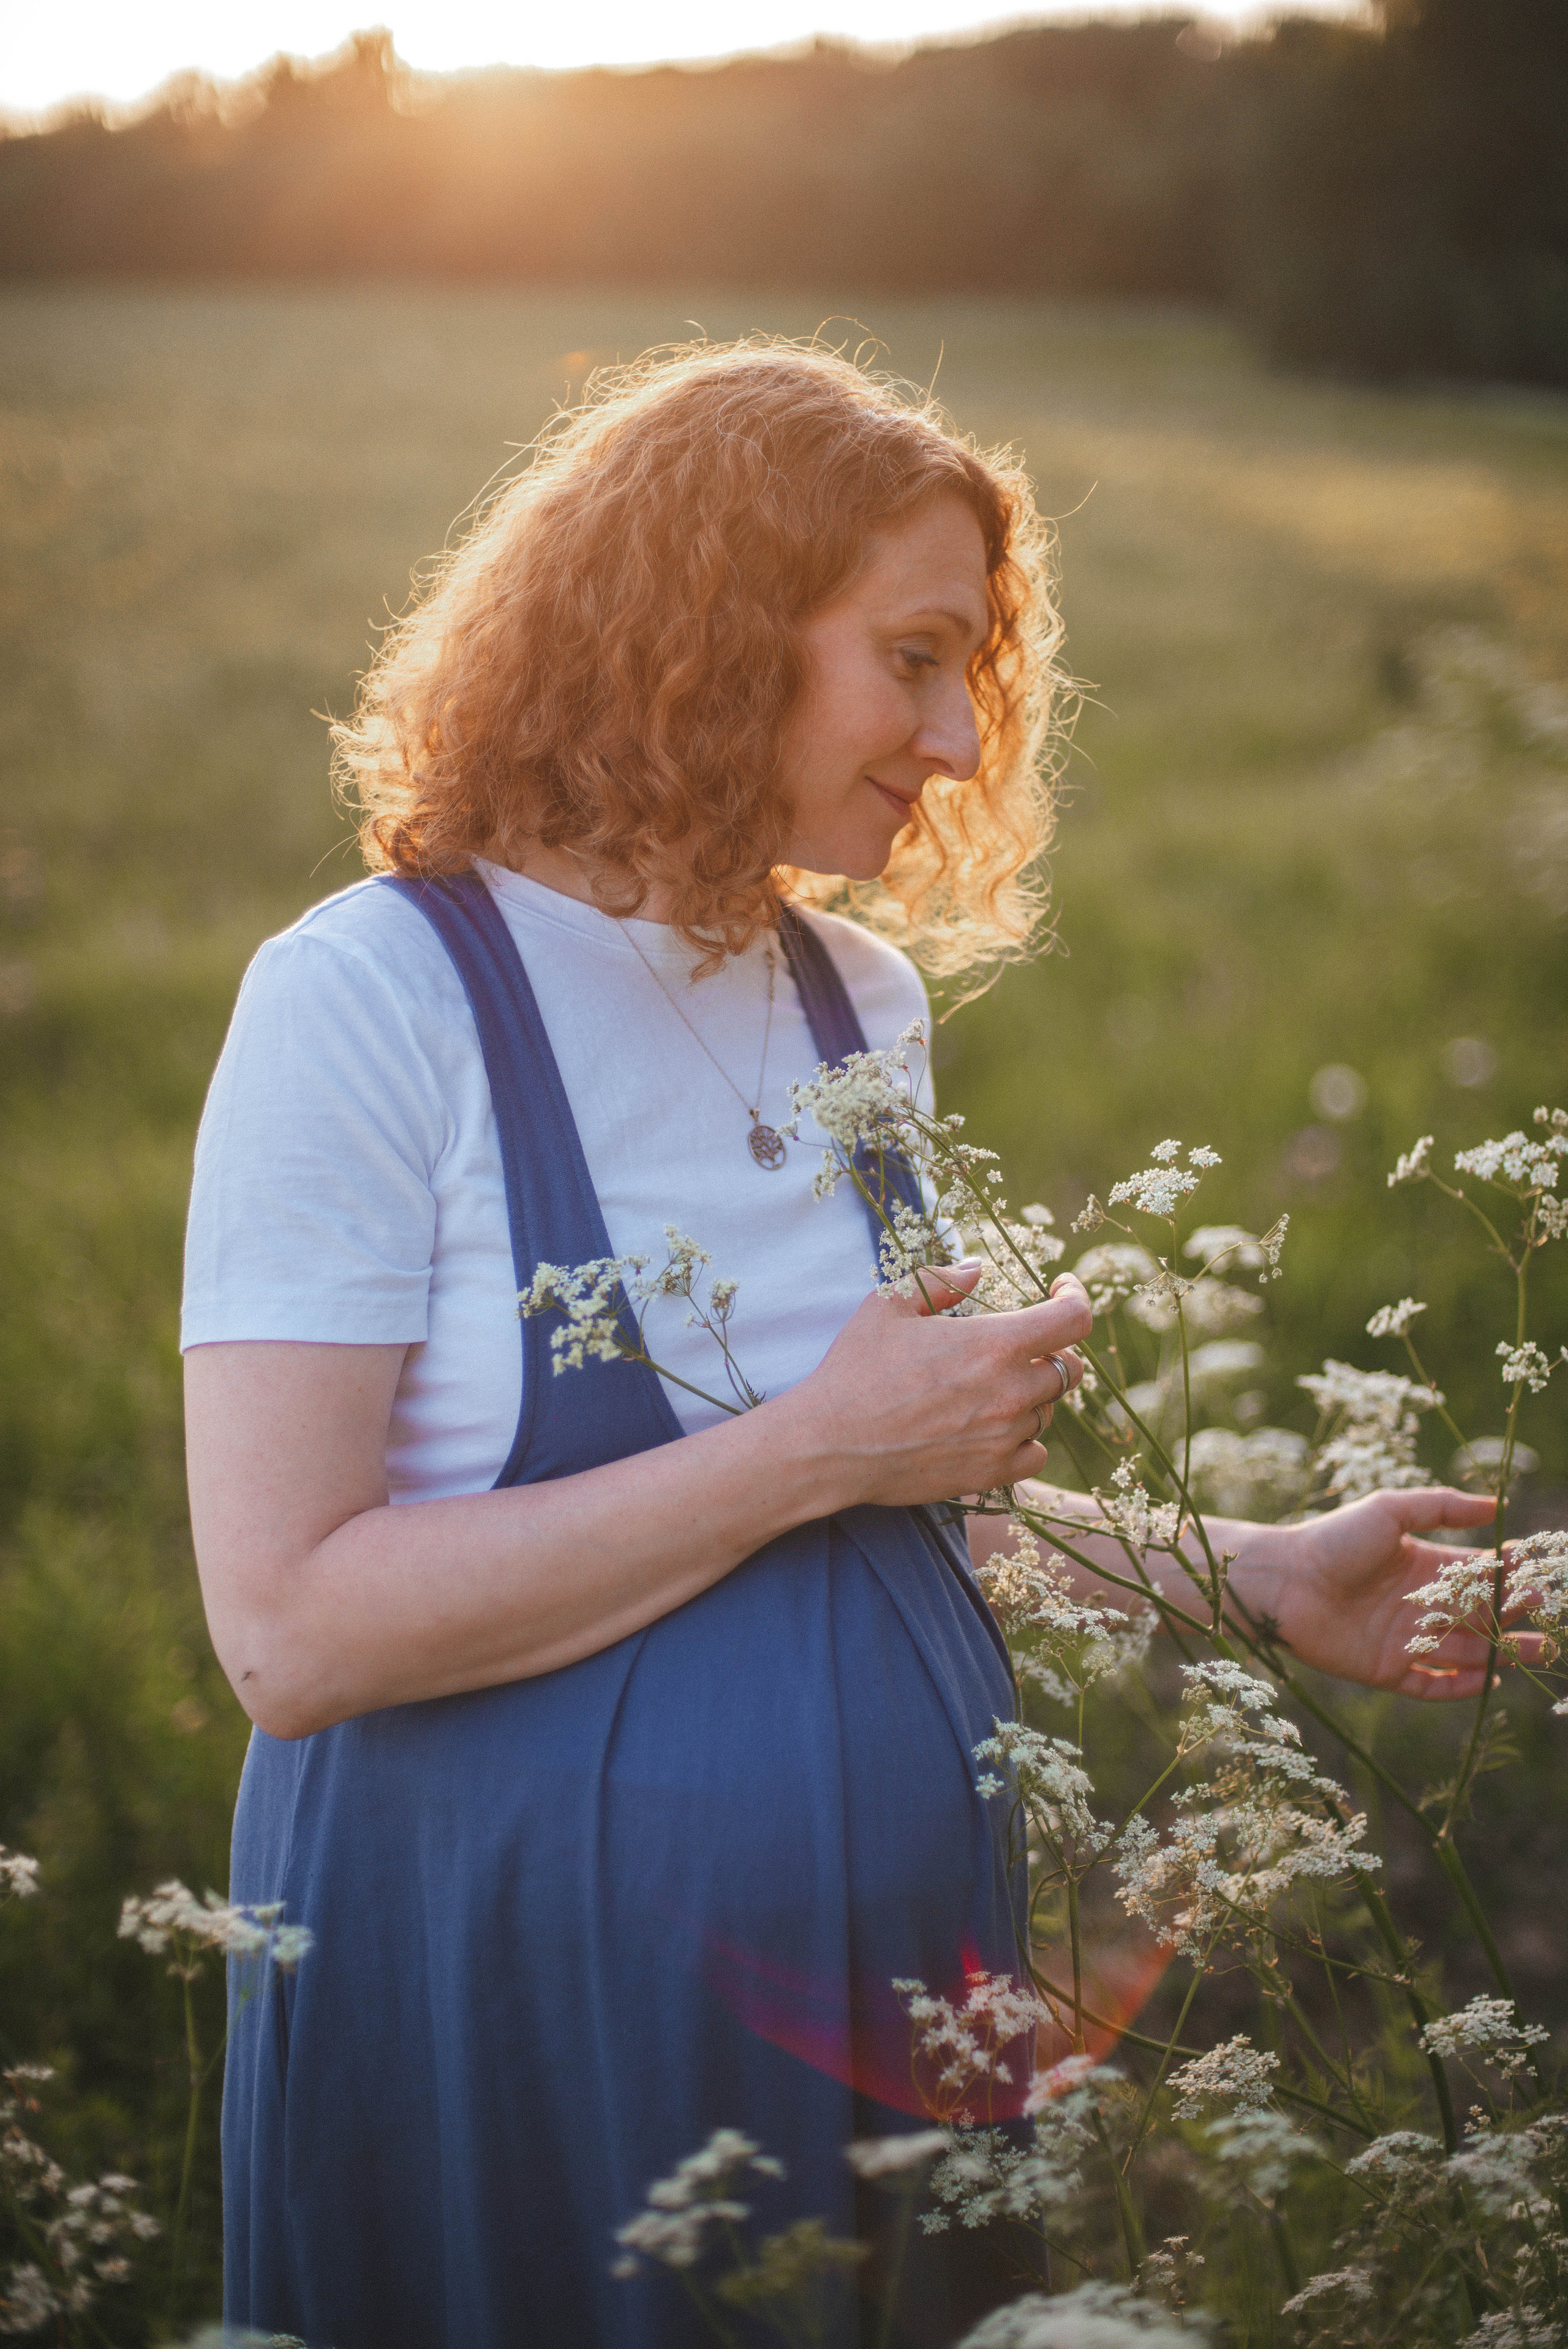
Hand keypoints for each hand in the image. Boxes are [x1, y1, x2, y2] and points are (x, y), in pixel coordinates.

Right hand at [790, 1262, 1090, 1510]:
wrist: (830, 1444)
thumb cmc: (855, 1369)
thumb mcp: (890, 1305)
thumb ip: (941, 1281)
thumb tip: (977, 1268)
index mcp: (994, 1344)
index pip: (1073, 1319)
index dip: (1076, 1298)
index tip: (1060, 1291)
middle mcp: (1011, 1392)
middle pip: (1070, 1369)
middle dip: (1053, 1350)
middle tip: (1023, 1344)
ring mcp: (1004, 1436)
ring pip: (1049, 1411)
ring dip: (1033, 1395)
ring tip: (992, 1387)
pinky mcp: (991, 1473)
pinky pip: (1036, 1454)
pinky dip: (1025, 1439)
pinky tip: (997, 1428)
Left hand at [1228, 1487, 1545, 1700]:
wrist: (1283, 1580)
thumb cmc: (1332, 1539)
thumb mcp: (1390, 1511)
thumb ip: (1442, 1506)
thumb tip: (1497, 1504)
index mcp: (1423, 1566)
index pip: (1478, 1573)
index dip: (1509, 1573)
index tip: (1540, 1570)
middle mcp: (1419, 1605)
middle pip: (1479, 1614)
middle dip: (1514, 1615)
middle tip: (1545, 1610)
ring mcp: (1405, 1639)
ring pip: (1465, 1651)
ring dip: (1501, 1651)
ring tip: (1538, 1651)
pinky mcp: (1387, 1669)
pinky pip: (1432, 1684)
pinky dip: (1461, 1686)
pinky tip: (1490, 1679)